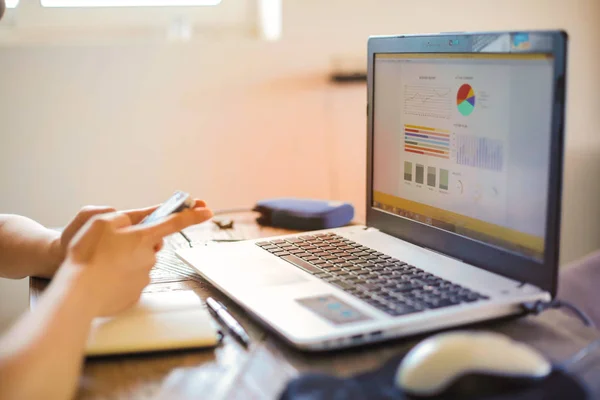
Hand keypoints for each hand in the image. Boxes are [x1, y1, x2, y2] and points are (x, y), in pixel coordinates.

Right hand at [61, 201, 211, 315]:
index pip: (174, 222)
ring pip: (139, 263)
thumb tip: (132, 223)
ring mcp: (144, 277)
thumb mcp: (100, 222)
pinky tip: (103, 279)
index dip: (192, 215)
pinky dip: (119, 279)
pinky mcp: (135, 294)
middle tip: (111, 246)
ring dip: (125, 262)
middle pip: (150, 244)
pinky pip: (130, 281)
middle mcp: (149, 257)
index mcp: (144, 236)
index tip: (206, 209)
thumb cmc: (88, 255)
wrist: (79, 293)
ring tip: (102, 265)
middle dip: (137, 243)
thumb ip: (121, 218)